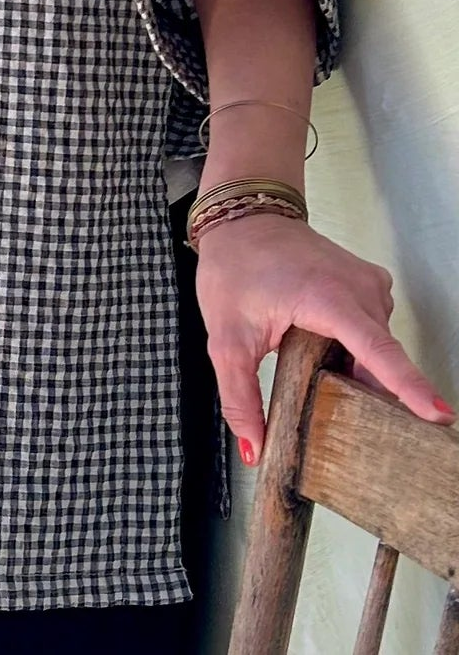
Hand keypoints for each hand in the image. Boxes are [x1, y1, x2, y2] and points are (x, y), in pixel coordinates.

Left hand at [193, 212, 455, 463]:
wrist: (243, 216)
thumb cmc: (235, 267)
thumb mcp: (225, 337)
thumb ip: (240, 396)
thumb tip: (254, 449)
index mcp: (328, 298)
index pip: (378, 351)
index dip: (409, 387)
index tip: (439, 415)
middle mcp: (360, 288)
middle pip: (380, 360)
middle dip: (364, 392)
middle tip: (334, 417)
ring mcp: (369, 284)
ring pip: (378, 348)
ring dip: (356, 368)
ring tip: (317, 370)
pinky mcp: (370, 283)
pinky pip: (375, 330)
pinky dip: (358, 348)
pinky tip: (326, 350)